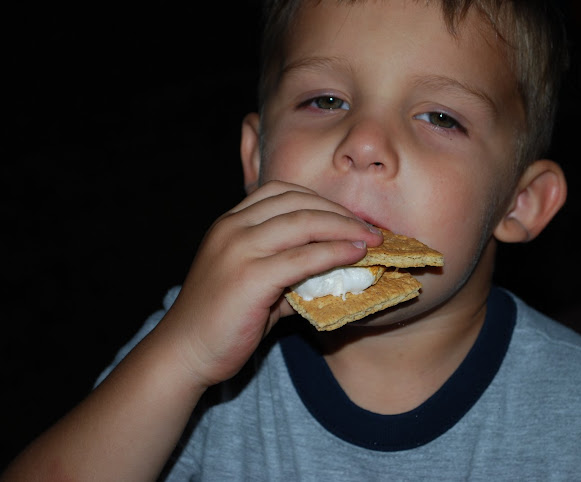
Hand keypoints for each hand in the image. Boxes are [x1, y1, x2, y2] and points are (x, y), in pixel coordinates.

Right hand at [158, 180, 382, 387]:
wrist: (185, 352)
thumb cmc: (222, 320)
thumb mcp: (255, 282)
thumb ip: (290, 270)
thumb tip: (337, 268)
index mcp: (231, 222)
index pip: (283, 192)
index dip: (322, 201)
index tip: (349, 218)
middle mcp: (232, 227)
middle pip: (299, 202)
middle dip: (341, 213)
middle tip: (371, 230)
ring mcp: (238, 249)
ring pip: (304, 223)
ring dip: (345, 228)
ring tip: (372, 240)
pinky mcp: (249, 277)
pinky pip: (303, 257)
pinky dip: (334, 253)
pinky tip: (354, 256)